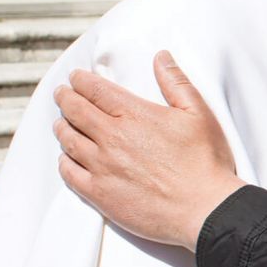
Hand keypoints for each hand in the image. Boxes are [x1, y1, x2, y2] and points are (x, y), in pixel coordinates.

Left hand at [54, 52, 243, 250]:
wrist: (204, 209)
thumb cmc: (206, 162)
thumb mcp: (199, 114)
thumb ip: (176, 82)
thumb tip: (161, 57)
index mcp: (134, 115)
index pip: (96, 90)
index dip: (81, 80)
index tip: (76, 77)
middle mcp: (111, 138)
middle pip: (75, 111)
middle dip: (65, 98)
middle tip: (61, 94)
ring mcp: (102, 166)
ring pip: (68, 140)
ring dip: (62, 127)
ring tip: (61, 122)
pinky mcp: (99, 194)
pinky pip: (69, 173)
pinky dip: (64, 161)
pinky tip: (66, 158)